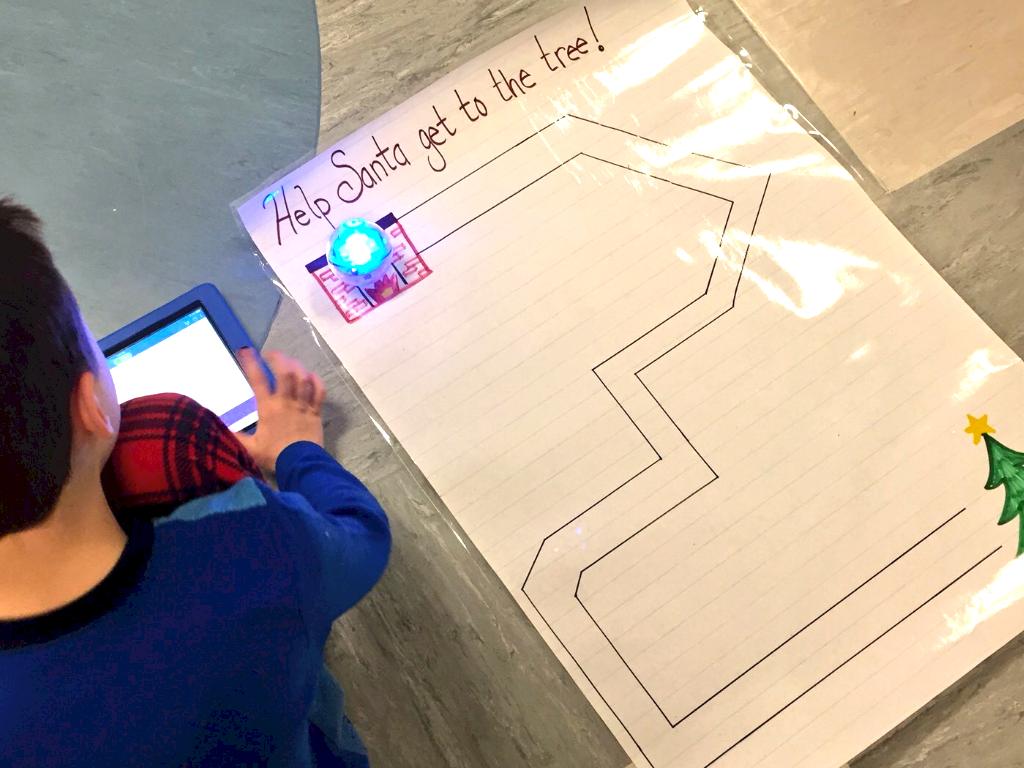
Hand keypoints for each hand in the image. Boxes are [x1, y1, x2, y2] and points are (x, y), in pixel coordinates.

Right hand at [235, 348, 325, 473]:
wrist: (300, 464)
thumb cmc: (274, 455)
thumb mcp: (249, 448)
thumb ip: (235, 437)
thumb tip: (217, 429)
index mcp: (268, 408)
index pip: (258, 380)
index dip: (251, 363)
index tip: (245, 351)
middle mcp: (286, 402)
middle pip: (285, 372)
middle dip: (278, 359)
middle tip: (271, 354)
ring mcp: (303, 405)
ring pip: (303, 378)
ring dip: (297, 366)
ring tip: (290, 362)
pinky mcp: (316, 411)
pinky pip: (320, 391)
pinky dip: (316, 381)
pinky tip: (310, 376)